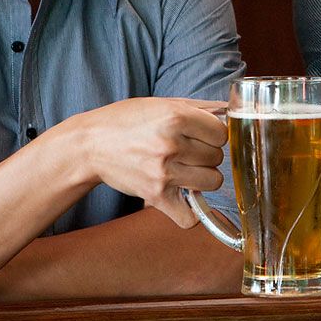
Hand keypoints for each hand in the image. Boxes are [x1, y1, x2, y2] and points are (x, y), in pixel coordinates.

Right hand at [58, 97, 227, 227]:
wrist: (89, 144)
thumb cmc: (126, 120)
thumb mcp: (162, 103)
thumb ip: (200, 107)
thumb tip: (231, 110)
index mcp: (176, 116)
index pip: (221, 133)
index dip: (214, 134)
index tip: (201, 135)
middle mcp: (171, 144)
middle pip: (217, 157)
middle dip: (206, 154)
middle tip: (187, 152)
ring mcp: (163, 172)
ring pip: (213, 182)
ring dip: (203, 177)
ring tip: (185, 170)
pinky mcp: (154, 196)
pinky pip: (189, 216)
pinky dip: (190, 212)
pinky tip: (183, 198)